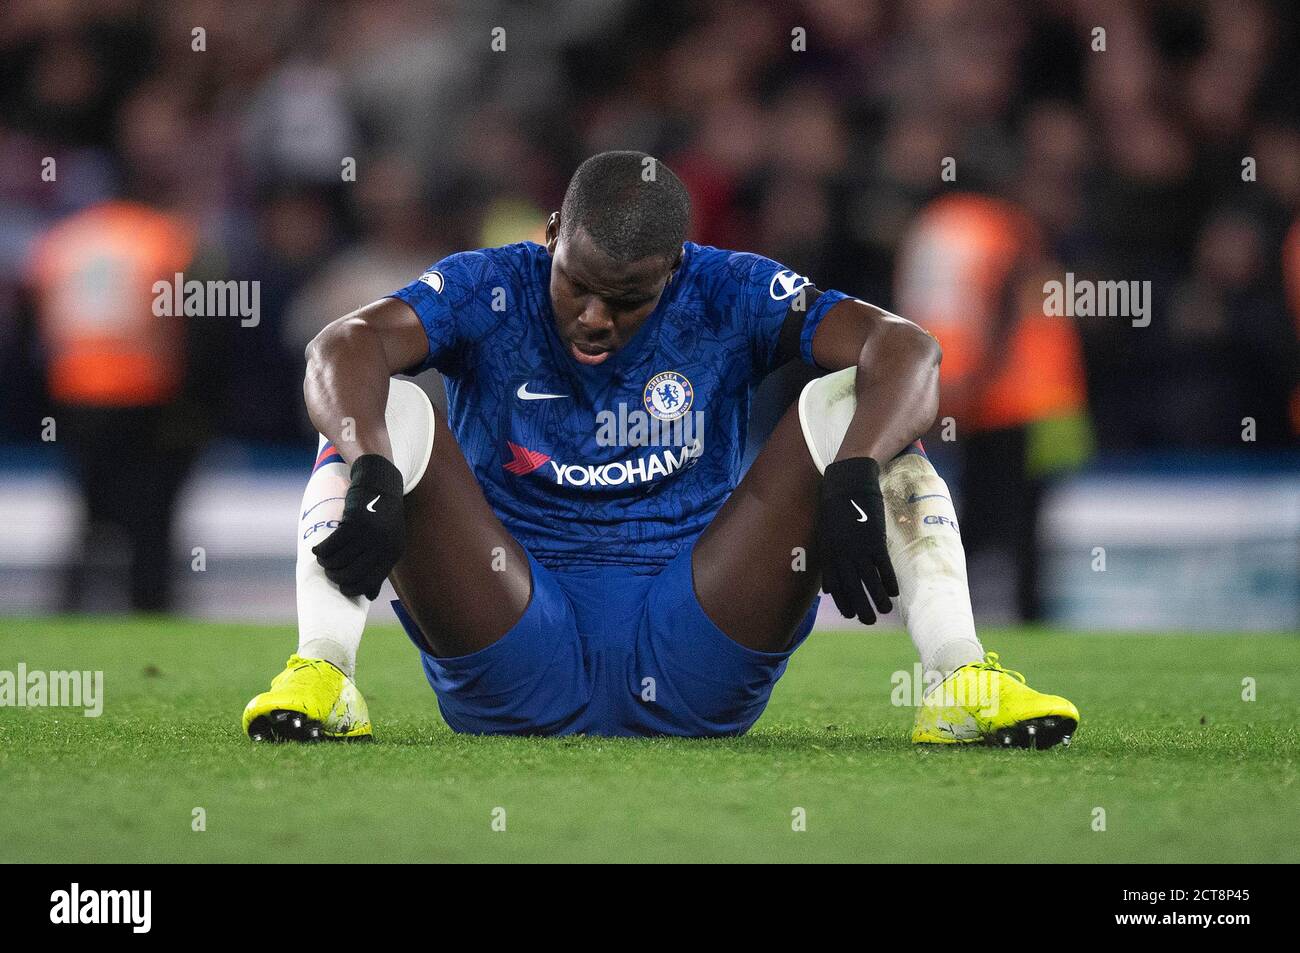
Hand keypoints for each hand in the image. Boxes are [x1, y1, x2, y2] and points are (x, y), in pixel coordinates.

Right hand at [312, 454, 405, 598]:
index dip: (351, 588)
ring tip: (323, 558)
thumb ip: (379, 566)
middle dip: (335, 576)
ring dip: (326, 563)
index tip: (341, 586)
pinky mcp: (355, 521)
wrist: (381, 482)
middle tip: (328, 571)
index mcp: (393, 553)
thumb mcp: (389, 541)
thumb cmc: (383, 515)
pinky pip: (331, 545)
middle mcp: (383, 545)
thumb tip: (369, 596)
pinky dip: (321, 550)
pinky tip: (317, 549)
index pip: (369, 582)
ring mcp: (370, 534)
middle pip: (350, 574)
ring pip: (338, 560)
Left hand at [818, 456, 898, 623]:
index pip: (835, 586)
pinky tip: (894, 593)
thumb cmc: (837, 506)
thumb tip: (828, 583)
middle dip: (860, 607)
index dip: (843, 602)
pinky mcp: (875, 541)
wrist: (848, 482)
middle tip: (868, 621)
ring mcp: (859, 549)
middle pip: (852, 588)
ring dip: (877, 599)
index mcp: (829, 553)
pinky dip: (889, 582)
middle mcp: (842, 555)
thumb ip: (830, 556)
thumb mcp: (826, 532)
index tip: (850, 614)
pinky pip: (883, 567)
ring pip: (869, 581)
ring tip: (884, 611)